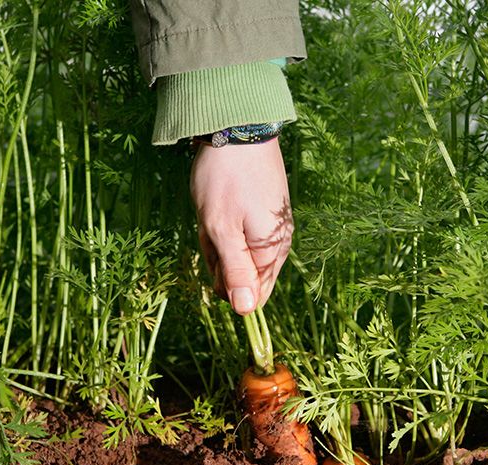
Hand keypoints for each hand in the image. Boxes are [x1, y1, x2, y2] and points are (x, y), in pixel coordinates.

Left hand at [190, 138, 292, 315]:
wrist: (239, 129)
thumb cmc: (226, 180)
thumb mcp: (222, 228)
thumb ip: (234, 272)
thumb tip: (246, 312)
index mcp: (271, 252)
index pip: (252, 296)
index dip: (225, 283)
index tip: (215, 253)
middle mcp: (277, 244)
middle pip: (240, 274)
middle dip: (218, 256)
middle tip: (211, 225)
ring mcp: (269, 227)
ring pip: (235, 251)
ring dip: (216, 237)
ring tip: (213, 210)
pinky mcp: (262, 212)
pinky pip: (237, 232)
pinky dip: (222, 223)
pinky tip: (218, 203)